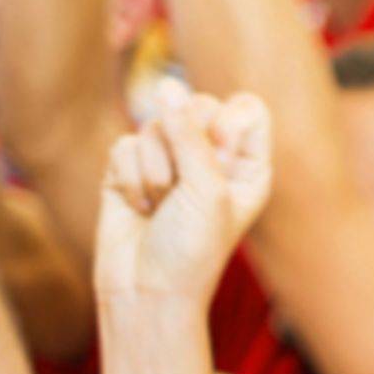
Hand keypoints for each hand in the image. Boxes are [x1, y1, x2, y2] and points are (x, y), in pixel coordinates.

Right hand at [95, 92, 276, 311]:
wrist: (146, 290)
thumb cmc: (192, 249)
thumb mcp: (206, 190)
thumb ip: (190, 134)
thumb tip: (166, 83)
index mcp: (249, 164)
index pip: (247, 108)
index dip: (228, 120)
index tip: (218, 149)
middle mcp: (213, 158)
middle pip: (195, 105)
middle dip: (183, 147)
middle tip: (184, 189)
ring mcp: (170, 159)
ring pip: (154, 124)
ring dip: (155, 172)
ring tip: (162, 208)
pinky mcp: (130, 166)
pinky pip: (124, 144)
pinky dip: (129, 180)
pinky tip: (138, 209)